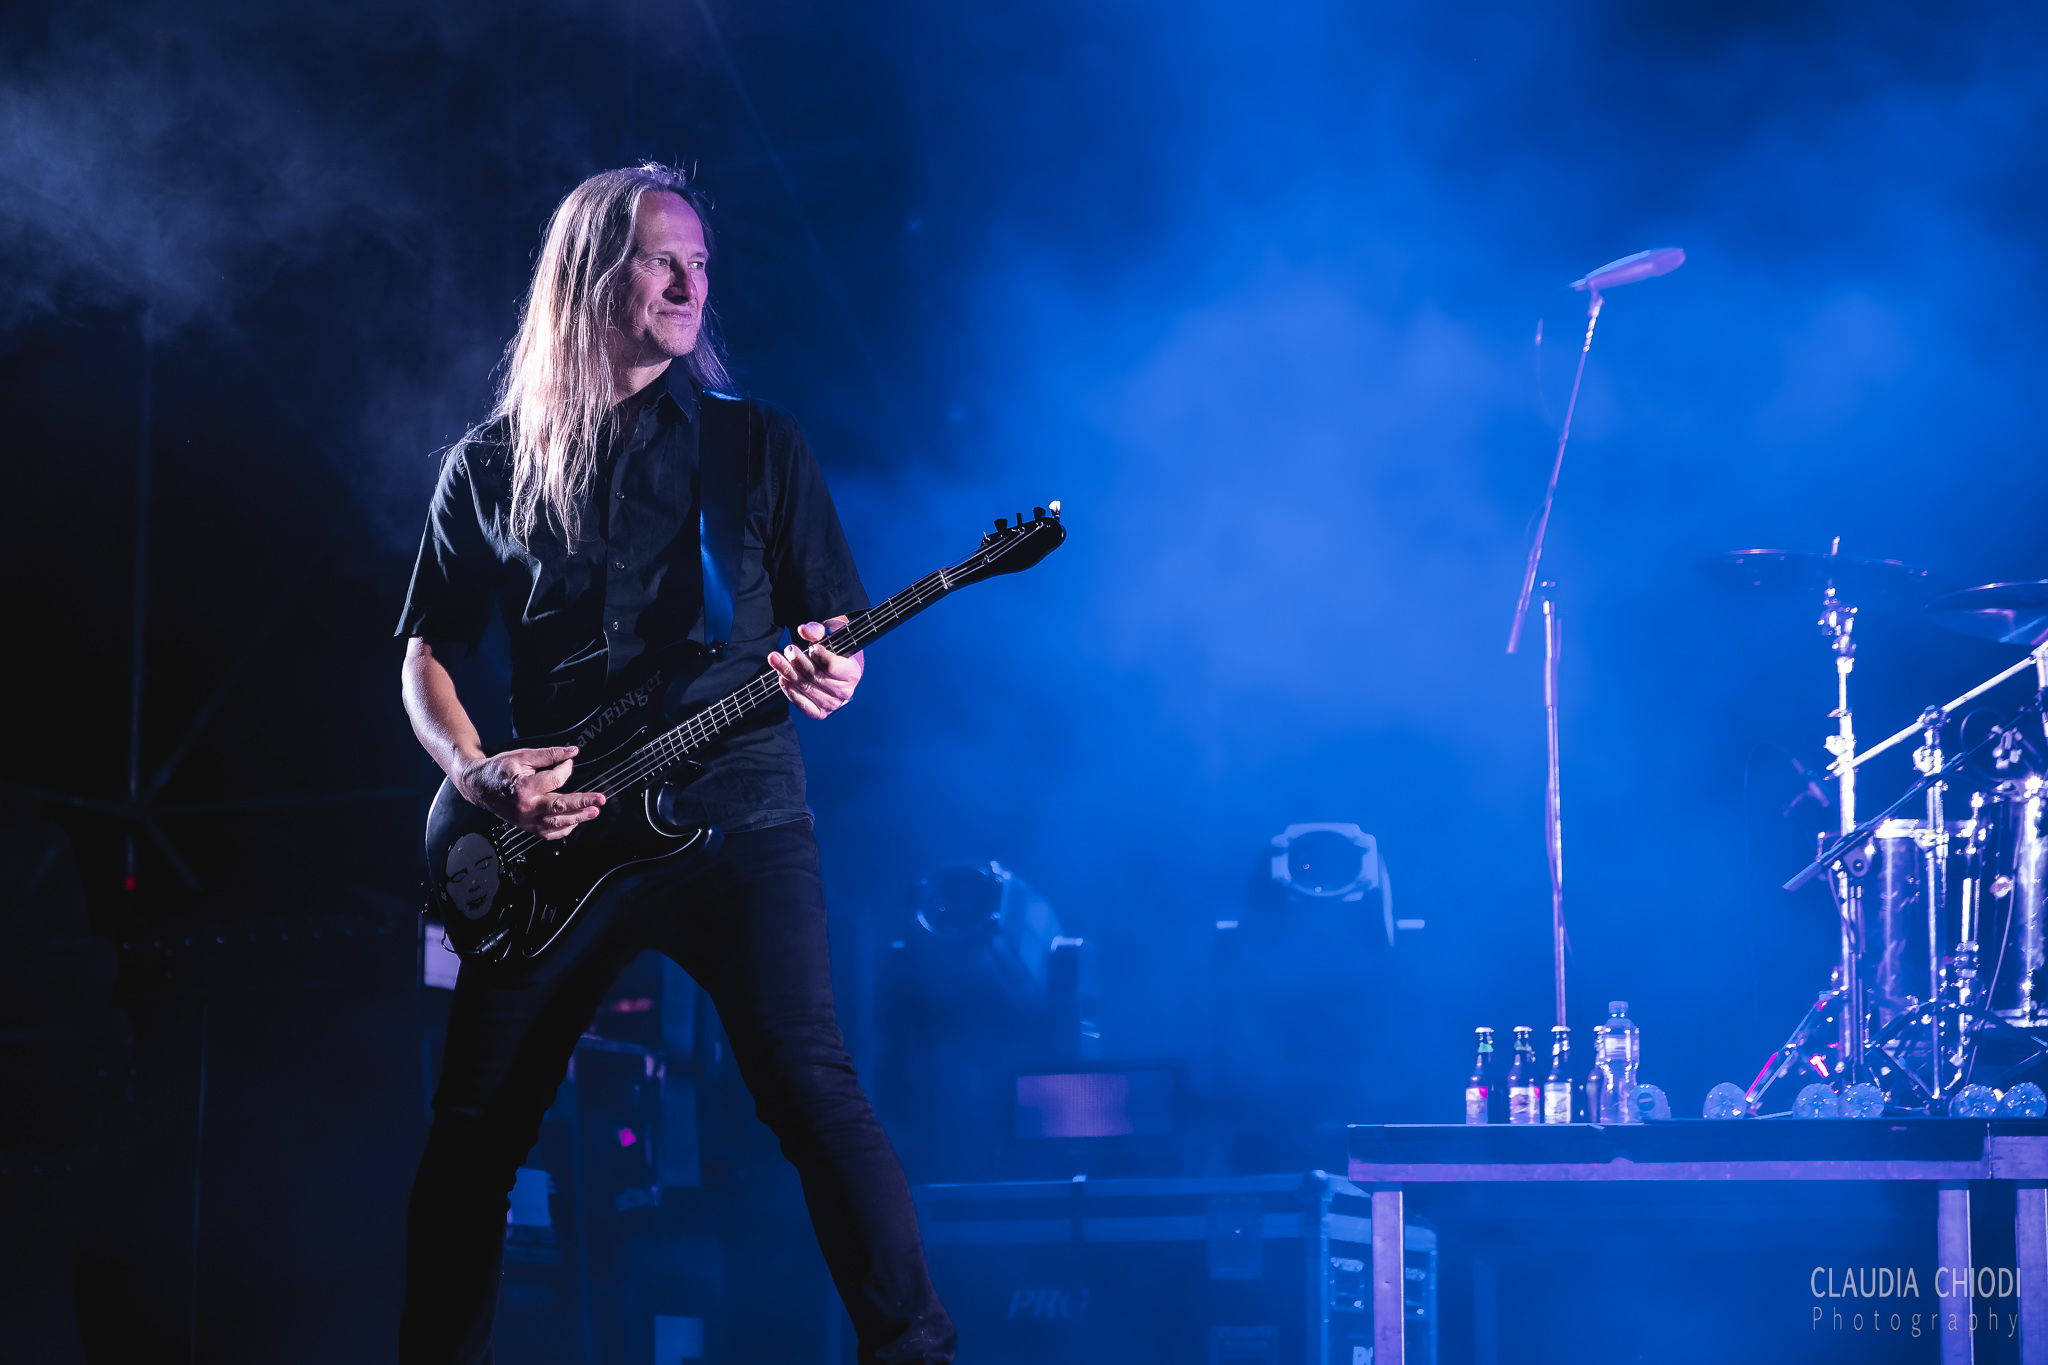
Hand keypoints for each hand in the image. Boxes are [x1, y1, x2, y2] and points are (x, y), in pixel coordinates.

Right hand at [455, 745, 604, 838]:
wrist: (477, 786)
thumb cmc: (498, 770)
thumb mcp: (522, 756)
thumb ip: (549, 754)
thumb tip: (572, 752)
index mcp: (523, 788)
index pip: (554, 780)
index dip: (566, 769)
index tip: (569, 761)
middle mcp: (526, 808)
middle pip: (559, 807)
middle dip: (582, 803)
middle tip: (600, 800)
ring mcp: (526, 820)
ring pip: (557, 823)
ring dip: (578, 818)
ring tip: (594, 812)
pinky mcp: (527, 827)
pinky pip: (549, 833)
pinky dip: (564, 829)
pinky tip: (576, 821)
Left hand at [768, 617, 864, 718]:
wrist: (834, 667)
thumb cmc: (832, 650)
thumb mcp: (828, 635)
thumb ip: (817, 631)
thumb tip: (804, 630)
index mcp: (852, 672)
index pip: (833, 667)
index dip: (820, 656)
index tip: (811, 648)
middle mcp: (844, 691)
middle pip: (816, 677)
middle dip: (799, 662)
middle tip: (789, 649)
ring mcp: (832, 704)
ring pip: (806, 688)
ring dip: (789, 673)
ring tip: (776, 659)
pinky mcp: (819, 712)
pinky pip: (803, 704)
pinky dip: (790, 691)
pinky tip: (782, 679)